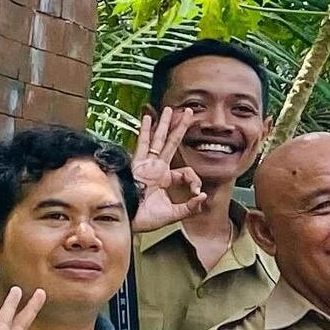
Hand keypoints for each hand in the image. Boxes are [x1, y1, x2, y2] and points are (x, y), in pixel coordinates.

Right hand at [130, 105, 210, 234]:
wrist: (126, 220)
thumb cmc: (144, 218)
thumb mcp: (172, 214)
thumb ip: (189, 207)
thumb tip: (203, 196)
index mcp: (165, 179)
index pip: (186, 171)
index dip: (194, 180)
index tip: (196, 192)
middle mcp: (156, 168)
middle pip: (171, 143)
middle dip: (180, 127)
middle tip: (189, 112)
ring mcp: (146, 164)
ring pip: (158, 140)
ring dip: (165, 124)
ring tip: (170, 109)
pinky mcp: (137, 164)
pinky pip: (142, 144)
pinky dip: (145, 131)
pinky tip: (149, 118)